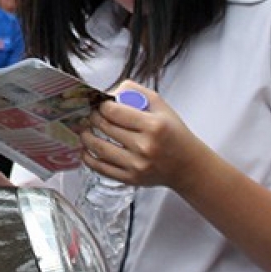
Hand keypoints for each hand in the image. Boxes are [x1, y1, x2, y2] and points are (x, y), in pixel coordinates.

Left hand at [82, 81, 210, 192]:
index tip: (100, 104)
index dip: (102, 105)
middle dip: (92, 117)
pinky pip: (101, 168)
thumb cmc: (173, 133)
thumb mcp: (161, 106)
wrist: (187, 166)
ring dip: (85, 136)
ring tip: (83, 129)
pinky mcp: (130, 179)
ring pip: (99, 147)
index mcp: (153, 126)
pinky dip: (88, 158)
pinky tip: (85, 149)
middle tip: (90, 114)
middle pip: (105, 127)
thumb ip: (135, 92)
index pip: (114, 111)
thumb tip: (110, 92)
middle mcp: (144, 146)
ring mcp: (136, 165)